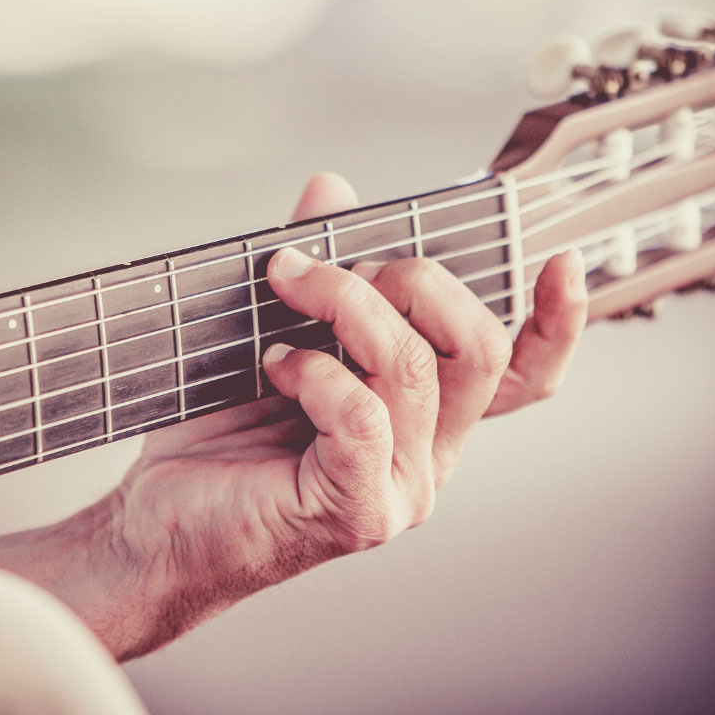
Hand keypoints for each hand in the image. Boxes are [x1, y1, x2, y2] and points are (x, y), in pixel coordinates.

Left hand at [0, 172, 587, 658]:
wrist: (155, 526)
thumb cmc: (215, 443)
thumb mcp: (270, 333)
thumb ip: (314, 267)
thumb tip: (332, 188)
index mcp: (425, 417)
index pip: (523, 375)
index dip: (559, 323)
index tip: (559, 262)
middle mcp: (428, 456)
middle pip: (481, 349)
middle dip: (412, 278)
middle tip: (322, 267)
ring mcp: (398, 489)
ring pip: (415, 370)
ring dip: (344, 304)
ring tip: (283, 285)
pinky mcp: (356, 512)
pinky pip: (362, 416)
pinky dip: (316, 372)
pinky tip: (273, 365)